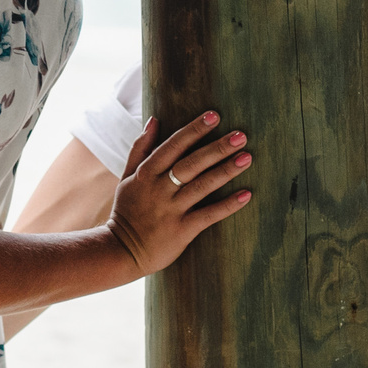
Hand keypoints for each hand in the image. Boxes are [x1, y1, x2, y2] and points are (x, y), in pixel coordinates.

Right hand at [104, 110, 252, 275]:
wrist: (119, 251)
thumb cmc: (127, 211)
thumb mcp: (127, 177)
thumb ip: (140, 148)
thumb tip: (154, 120)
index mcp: (146, 173)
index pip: (173, 145)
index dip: (194, 130)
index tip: (214, 116)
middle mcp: (159, 189)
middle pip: (192, 163)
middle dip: (217, 148)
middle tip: (240, 135)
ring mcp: (171, 210)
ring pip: (202, 186)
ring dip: (226, 171)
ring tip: (247, 158)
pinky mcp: (181, 231)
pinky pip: (208, 216)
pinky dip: (227, 205)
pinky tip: (246, 195)